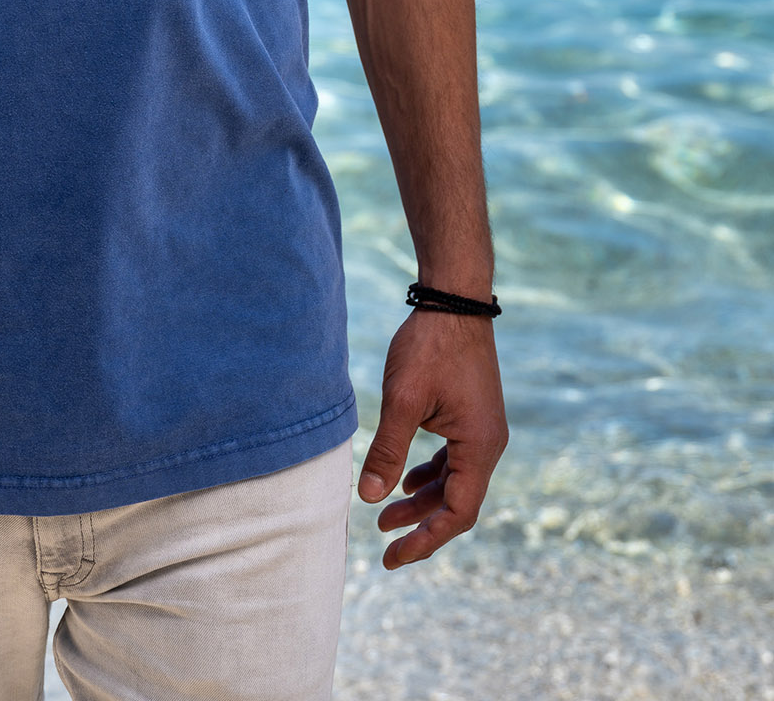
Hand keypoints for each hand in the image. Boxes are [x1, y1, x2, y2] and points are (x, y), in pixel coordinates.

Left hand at [356, 312, 507, 568]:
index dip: (425, 539)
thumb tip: (368, 498)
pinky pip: (453, 458)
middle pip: (457, 502)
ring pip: (454, 481)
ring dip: (422, 499)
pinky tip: (406, 479)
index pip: (457, 513)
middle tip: (383, 542)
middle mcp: (489, 444)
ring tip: (385, 515)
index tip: (393, 555)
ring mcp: (482, 429)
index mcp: (480, 447)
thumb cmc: (429, 346)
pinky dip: (430, 473)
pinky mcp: (471, 415)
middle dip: (420, 524)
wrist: (453, 300)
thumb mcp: (402, 400)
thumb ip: (387, 450)